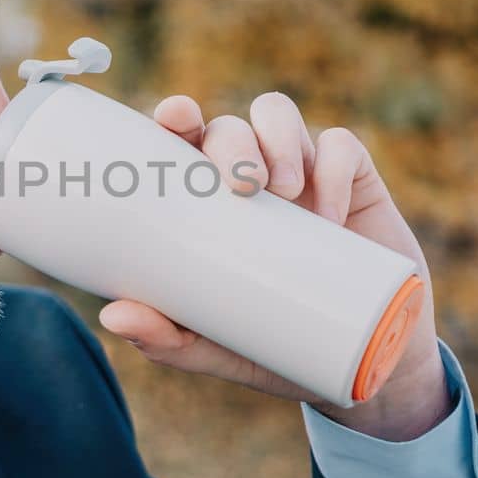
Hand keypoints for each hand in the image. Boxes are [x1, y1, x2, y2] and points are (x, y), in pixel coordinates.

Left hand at [97, 92, 451, 440]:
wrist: (365, 361)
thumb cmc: (273, 342)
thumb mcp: (215, 346)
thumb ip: (167, 337)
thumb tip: (113, 317)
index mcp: (204, 201)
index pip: (182, 142)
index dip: (176, 117)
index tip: (176, 117)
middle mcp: (248, 176)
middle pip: (230, 128)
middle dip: (232, 141)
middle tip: (242, 183)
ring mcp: (300, 172)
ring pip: (279, 117)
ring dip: (279, 140)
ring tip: (285, 190)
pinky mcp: (353, 180)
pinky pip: (342, 147)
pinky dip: (334, 168)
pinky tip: (331, 211)